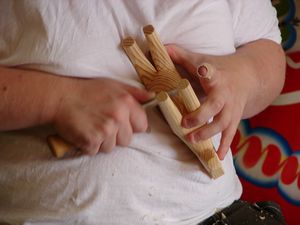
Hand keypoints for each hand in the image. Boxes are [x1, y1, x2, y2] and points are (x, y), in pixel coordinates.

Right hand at [52, 77, 153, 154]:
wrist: (59, 97)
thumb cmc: (86, 90)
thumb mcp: (113, 85)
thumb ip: (135, 92)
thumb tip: (153, 96)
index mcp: (126, 103)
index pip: (142, 126)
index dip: (132, 126)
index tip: (121, 123)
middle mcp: (118, 117)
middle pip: (127, 140)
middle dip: (116, 136)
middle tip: (102, 124)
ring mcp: (105, 130)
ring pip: (111, 148)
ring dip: (101, 142)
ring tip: (91, 127)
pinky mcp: (91, 140)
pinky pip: (95, 151)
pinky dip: (88, 145)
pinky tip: (83, 132)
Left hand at [166, 45, 257, 159]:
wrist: (249, 75)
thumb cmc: (219, 68)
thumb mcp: (202, 59)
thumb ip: (182, 56)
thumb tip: (162, 48)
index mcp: (216, 76)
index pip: (211, 72)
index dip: (207, 71)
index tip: (202, 69)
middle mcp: (225, 93)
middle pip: (216, 105)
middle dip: (201, 115)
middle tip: (185, 124)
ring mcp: (232, 108)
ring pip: (223, 123)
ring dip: (208, 133)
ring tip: (193, 140)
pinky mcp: (235, 118)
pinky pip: (230, 134)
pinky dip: (224, 146)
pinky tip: (216, 157)